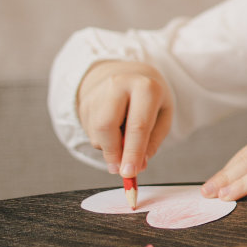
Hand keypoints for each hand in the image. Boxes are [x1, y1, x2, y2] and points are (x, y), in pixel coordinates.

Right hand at [76, 60, 172, 178]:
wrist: (128, 73)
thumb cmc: (150, 98)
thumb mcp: (162, 115)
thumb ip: (152, 141)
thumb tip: (138, 165)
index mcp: (145, 87)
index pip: (138, 126)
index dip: (133, 152)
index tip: (130, 173)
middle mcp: (118, 86)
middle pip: (106, 127)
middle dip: (113, 153)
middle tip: (121, 170)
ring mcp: (97, 93)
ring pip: (96, 133)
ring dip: (109, 148)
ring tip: (124, 137)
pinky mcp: (84, 102)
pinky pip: (90, 132)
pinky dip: (103, 140)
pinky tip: (114, 129)